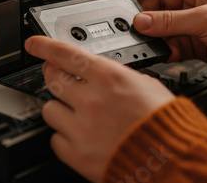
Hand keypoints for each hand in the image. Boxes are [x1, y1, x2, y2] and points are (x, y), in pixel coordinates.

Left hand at [25, 36, 174, 182]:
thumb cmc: (165, 124)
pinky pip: (55, 138)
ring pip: (49, 109)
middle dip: (52, 75)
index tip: (34, 44)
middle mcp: (90, 100)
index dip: (45, 46)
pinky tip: (81, 136)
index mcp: (109, 78)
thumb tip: (103, 73)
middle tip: (58, 78)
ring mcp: (80, 128)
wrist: (171, 161)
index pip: (65, 54)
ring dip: (60, 108)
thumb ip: (119, 77)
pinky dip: (65, 136)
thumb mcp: (147, 86)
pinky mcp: (76, 154)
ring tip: (77, 114)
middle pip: (52, 79)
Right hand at [117, 0, 206, 75]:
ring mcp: (194, 23)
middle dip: (145, 14)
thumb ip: (169, 21)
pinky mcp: (195, 43)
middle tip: (131, 23)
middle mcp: (194, 2)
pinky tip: (163, 53)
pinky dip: (167, 49)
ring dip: (155, 34)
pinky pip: (173, 44)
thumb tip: (141, 21)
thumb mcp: (203, 19)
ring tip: (146, 41)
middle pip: (159, 4)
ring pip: (164, 26)